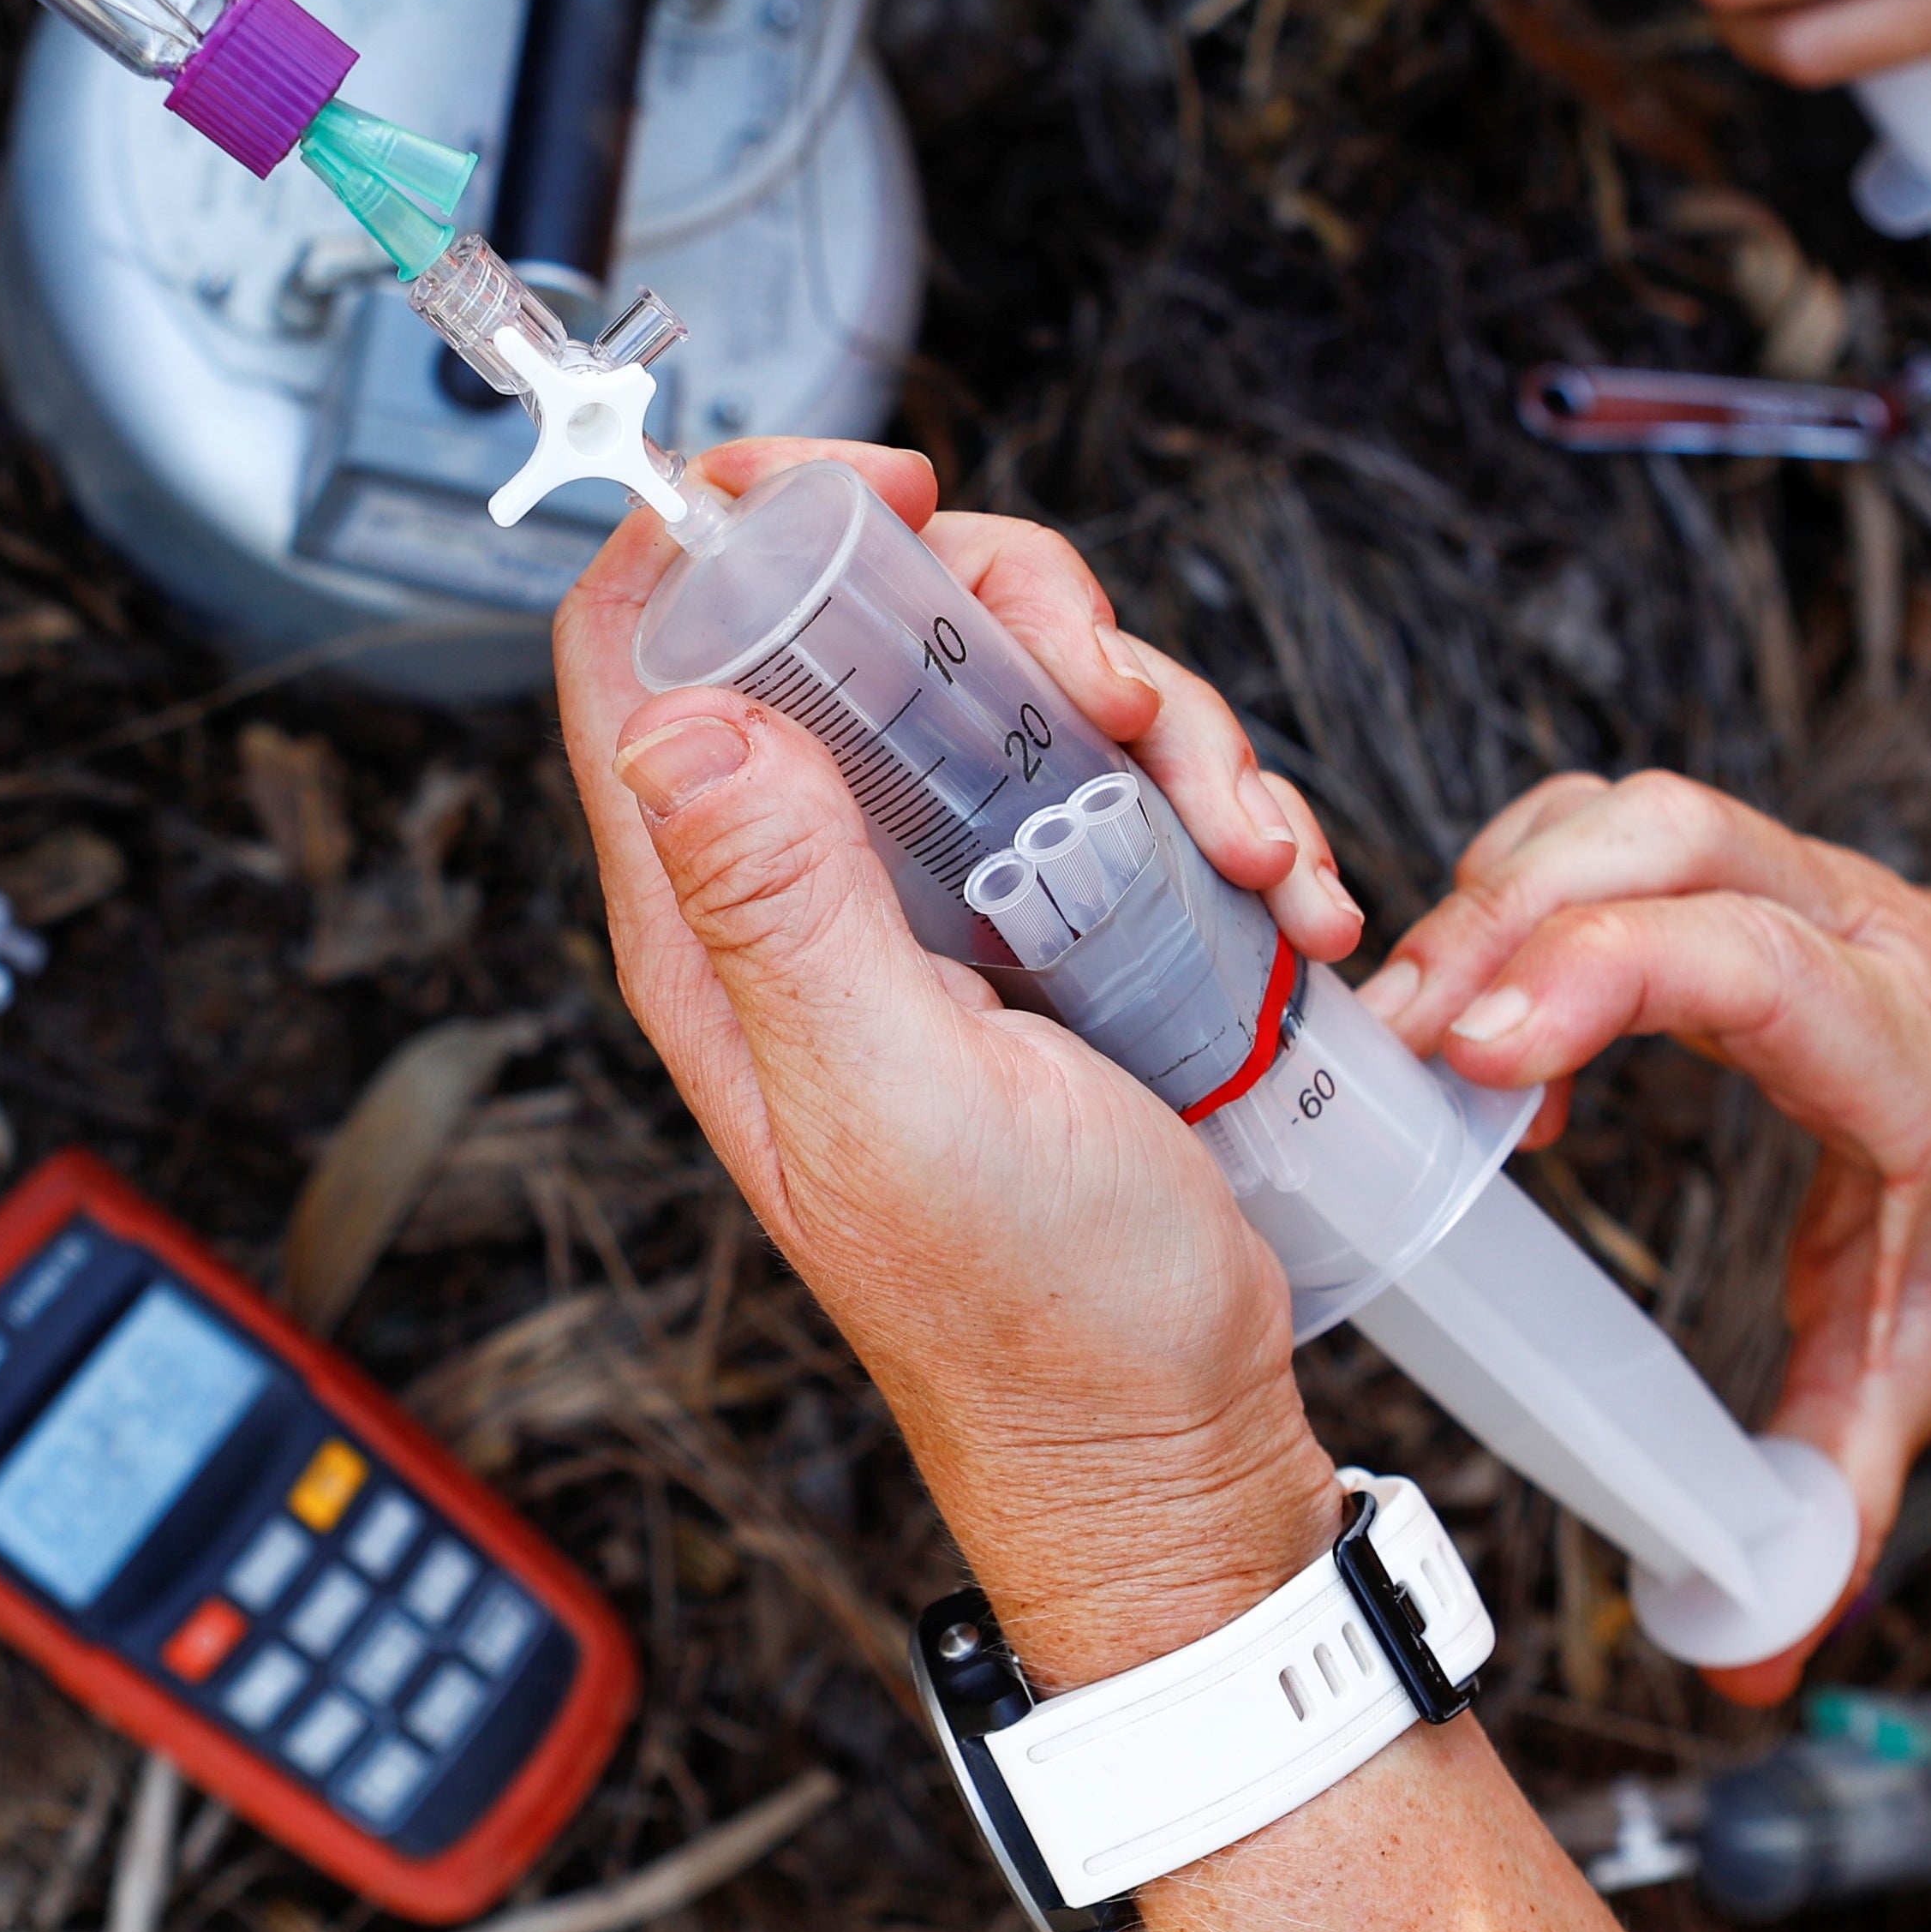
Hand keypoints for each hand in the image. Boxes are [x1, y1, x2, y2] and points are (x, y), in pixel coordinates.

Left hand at [556, 442, 1371, 1687]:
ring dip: (1157, 719)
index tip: (880, 490)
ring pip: (1012, 687)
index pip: (649, 648)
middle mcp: (815, 889)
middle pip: (865, 624)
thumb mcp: (898, 1098)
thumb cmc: (1034, 1317)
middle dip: (1013, 609)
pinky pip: (1123, 784)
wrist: (1172, 1441)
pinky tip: (1281, 896)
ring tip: (1243, 837)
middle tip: (1116, 690)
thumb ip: (784, 903)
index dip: (733, 524)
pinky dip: (1217, 803)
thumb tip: (674, 710)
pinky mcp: (1059, 925)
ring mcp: (945, 902)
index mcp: (721, 925)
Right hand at [1361, 773, 1930, 1699]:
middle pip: (1663, 842)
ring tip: (1411, 1028)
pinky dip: (1516, 879)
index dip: (1596, 985)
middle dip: (1506, 923)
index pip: (1742, 964)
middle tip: (1395, 1043)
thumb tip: (1751, 1649)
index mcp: (1906, 1045)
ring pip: (1623, 811)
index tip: (1474, 1056)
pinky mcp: (1734, 855)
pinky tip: (1478, 997)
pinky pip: (1602, 820)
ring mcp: (1791, 869)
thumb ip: (1837, 1486)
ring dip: (1498, 897)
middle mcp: (1850, 924)